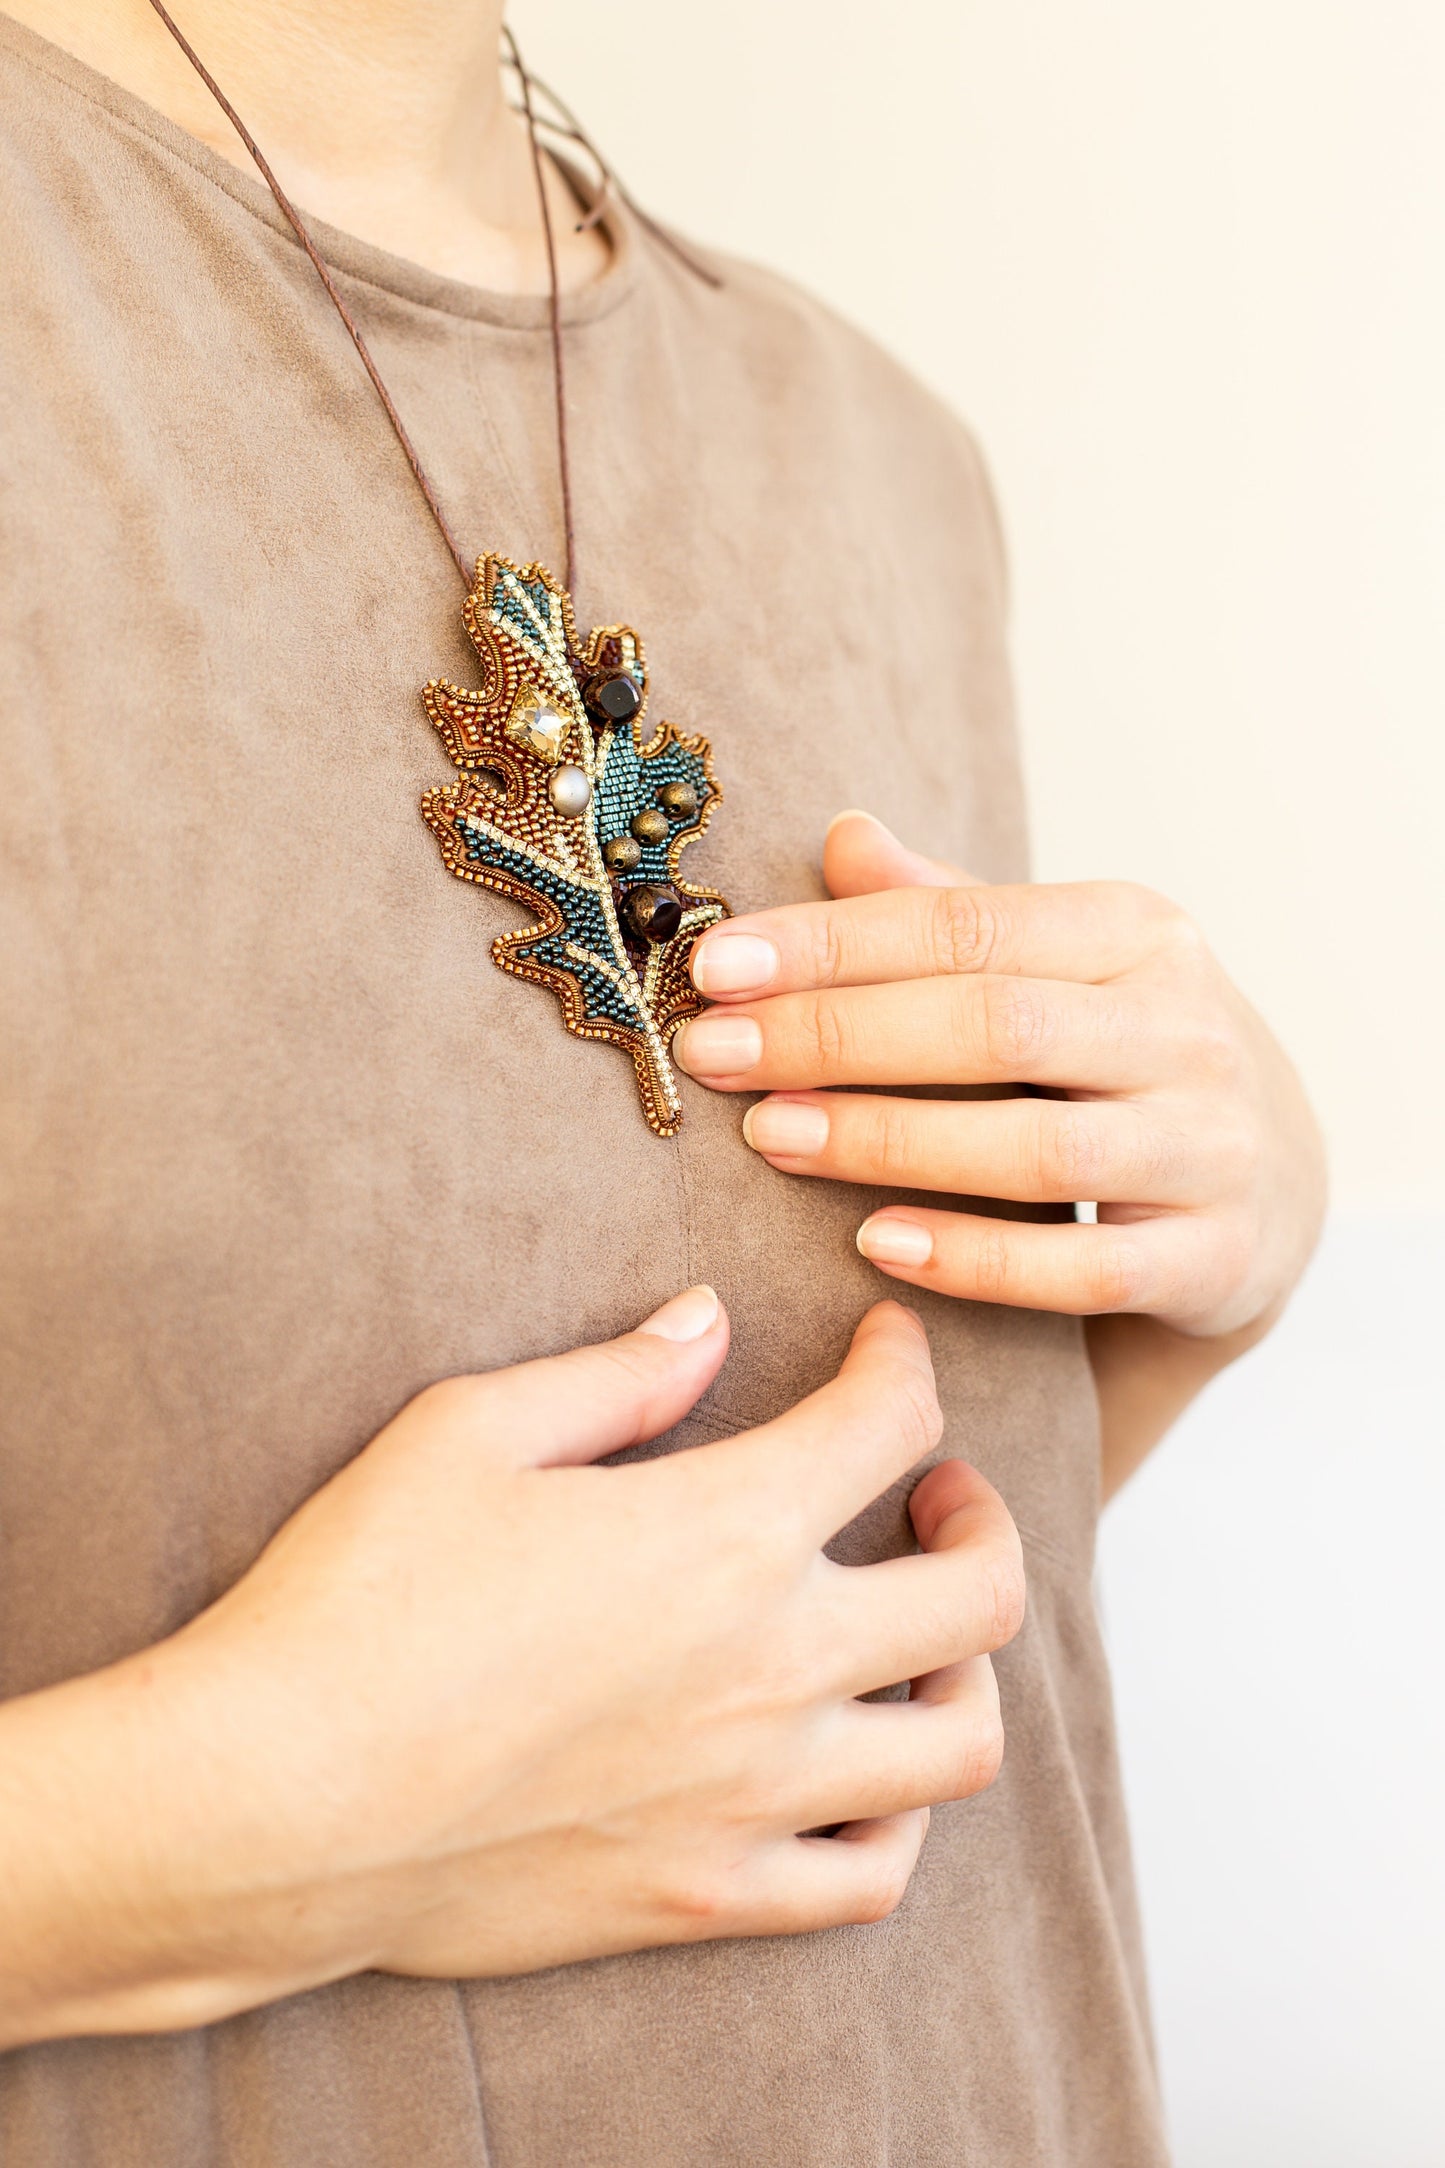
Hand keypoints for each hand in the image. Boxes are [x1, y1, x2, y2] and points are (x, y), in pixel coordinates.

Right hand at [0, 1291, 1022, 2048]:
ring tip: (920, 1635)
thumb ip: (619, 1375)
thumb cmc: (359, 1596)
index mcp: (727, 1530)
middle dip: (981, 1513)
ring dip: (969, 1670)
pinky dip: (901, 1815)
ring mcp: (755, 1794)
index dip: (903, 1364)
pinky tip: (858, 1767)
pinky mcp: (709, 1894)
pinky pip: (873, 1874)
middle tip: (933, 1489)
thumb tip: (707, 1321)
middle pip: (983, 1591)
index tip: (881, 1347)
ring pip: (962, 1741)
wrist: (275, 1798)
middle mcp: (776, 1664)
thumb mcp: (471, 1431)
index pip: (889, 1424)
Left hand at [678, 812, 1325, 1342]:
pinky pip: (1084, 1268)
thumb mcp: (1057, 965)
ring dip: (889, 1143)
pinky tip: (876, 1245)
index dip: (834, 945)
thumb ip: (950, 914)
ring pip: (1038, 1149)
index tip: (716, 968)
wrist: (1273, 1185)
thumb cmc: (1121, 1055)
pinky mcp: (1211, 1257)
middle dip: (839, 1037)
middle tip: (715, 1054)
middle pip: (996, 1025)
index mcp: (1136, 933)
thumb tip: (844, 837)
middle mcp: (1186, 1028)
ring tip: (770, 1136)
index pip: (967, 926)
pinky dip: (976, 1259)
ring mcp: (1209, 1147)